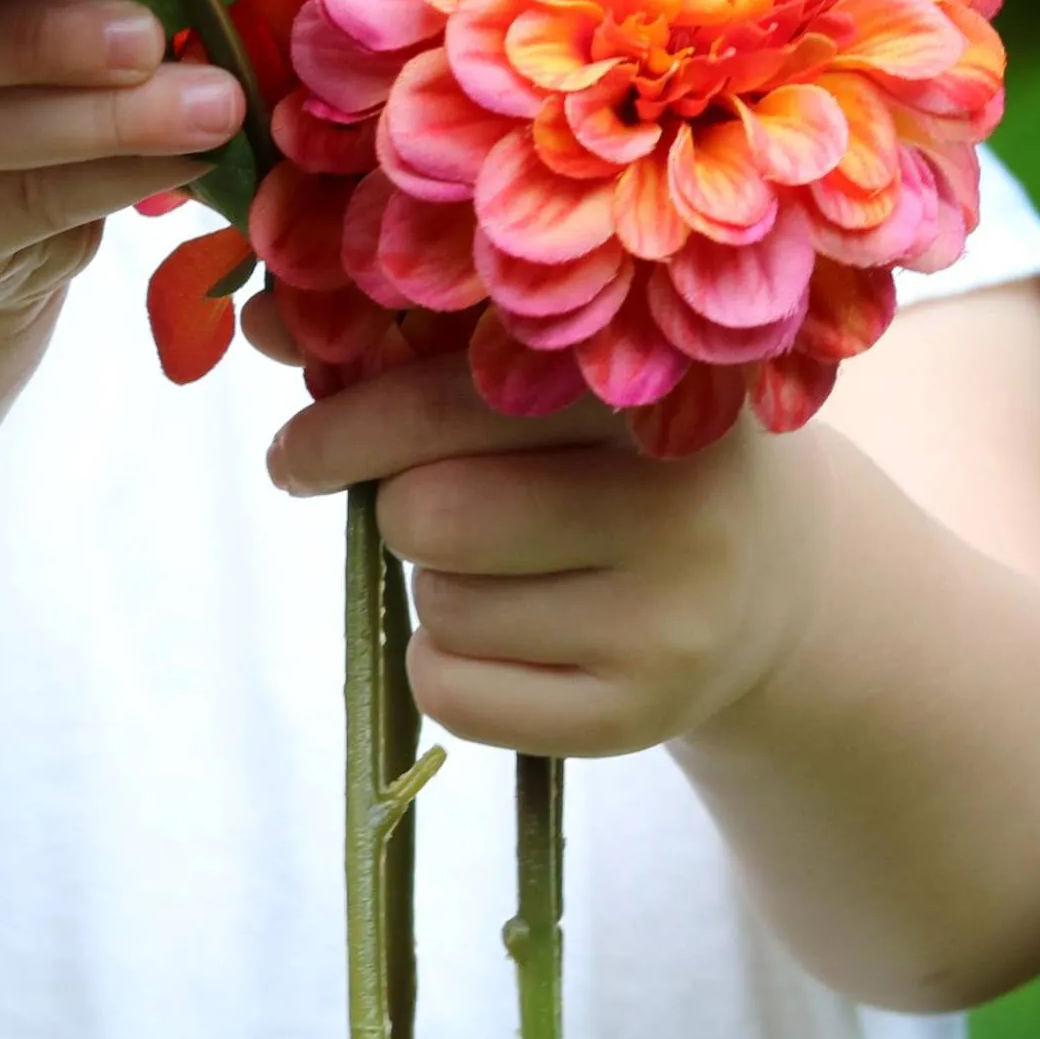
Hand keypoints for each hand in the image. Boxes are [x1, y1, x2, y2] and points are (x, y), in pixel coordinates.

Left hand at [251, 308, 832, 758]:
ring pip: (439, 607)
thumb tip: (263, 323)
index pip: (450, 398)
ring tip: (504, 564)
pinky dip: (444, 666)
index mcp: (649, 385)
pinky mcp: (641, 715)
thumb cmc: (622, 447)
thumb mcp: (561, 377)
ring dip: (432, 585)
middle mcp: (679, 502)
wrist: (776, 573)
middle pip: (430, 515)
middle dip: (398, 508)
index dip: (349, 423)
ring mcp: (670, 619)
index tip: (297, 449)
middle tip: (421, 503)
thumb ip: (417, 340)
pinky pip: (453, 696)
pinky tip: (512, 633)